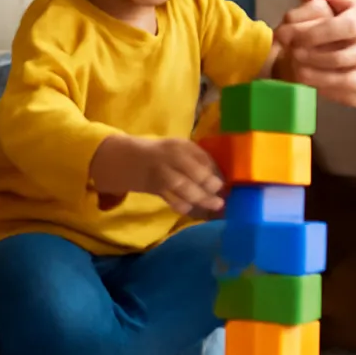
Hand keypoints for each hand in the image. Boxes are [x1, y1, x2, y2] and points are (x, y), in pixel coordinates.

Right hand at [89, 135, 223, 215]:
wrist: (127, 160)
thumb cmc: (160, 155)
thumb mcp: (178, 149)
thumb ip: (197, 160)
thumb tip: (221, 176)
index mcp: (179, 145)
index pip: (202, 156)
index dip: (216, 170)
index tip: (228, 182)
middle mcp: (170, 156)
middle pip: (192, 171)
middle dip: (209, 184)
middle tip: (222, 195)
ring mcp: (160, 172)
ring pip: (182, 186)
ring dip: (200, 197)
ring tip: (215, 205)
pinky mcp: (154, 187)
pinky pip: (170, 198)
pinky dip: (183, 205)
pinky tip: (193, 209)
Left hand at [274, 0, 355, 107]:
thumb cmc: (338, 39)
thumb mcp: (327, 19)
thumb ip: (315, 4)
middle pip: (347, 26)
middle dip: (314, 32)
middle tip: (290, 41)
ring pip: (342, 57)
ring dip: (313, 58)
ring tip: (293, 59)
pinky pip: (342, 81)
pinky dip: (320, 78)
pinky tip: (303, 75)